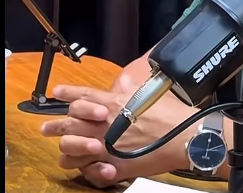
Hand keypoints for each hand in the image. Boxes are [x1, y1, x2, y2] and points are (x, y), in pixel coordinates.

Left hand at [40, 75, 195, 187]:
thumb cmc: (173, 115)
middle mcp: (104, 124)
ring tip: (64, 151)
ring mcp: (106, 147)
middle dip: (54, 125)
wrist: (186, 137)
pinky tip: (86, 167)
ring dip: (66, 150)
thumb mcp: (152, 93)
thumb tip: (123, 82)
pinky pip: (88, 171)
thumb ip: (133, 88)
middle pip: (69, 123)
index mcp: (114, 103)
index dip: (68, 93)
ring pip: (70, 150)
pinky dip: (85, 169)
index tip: (57, 92)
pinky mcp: (113, 167)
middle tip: (46, 128)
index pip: (83, 95)